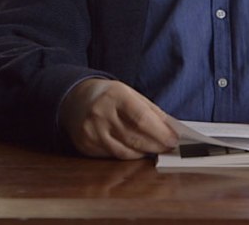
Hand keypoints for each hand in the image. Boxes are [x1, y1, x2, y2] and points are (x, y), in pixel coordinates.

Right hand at [59, 78, 178, 158]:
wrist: (76, 98)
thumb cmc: (109, 96)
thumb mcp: (130, 93)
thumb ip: (150, 110)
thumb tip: (170, 129)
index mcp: (116, 95)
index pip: (141, 118)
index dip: (160, 132)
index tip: (173, 139)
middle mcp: (101, 113)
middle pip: (134, 137)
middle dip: (155, 145)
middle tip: (168, 147)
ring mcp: (92, 130)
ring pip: (124, 151)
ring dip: (143, 153)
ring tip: (154, 149)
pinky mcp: (86, 144)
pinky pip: (112, 155)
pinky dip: (128, 155)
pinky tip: (135, 150)